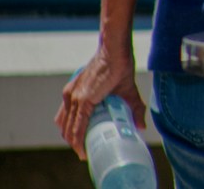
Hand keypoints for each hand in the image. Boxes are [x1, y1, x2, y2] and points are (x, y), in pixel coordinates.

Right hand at [56, 45, 145, 159]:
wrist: (112, 48)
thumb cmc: (120, 67)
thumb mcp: (129, 90)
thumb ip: (135, 109)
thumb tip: (141, 127)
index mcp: (84, 100)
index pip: (77, 130)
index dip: (79, 146)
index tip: (85, 155)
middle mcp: (73, 97)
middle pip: (67, 128)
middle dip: (74, 142)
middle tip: (85, 151)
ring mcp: (70, 91)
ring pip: (62, 120)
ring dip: (68, 132)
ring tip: (80, 141)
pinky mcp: (71, 87)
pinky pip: (64, 110)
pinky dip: (67, 120)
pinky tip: (75, 125)